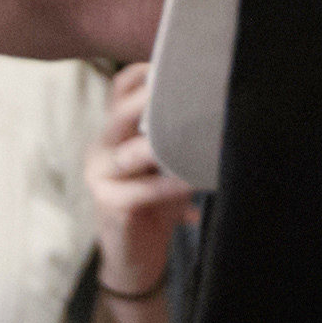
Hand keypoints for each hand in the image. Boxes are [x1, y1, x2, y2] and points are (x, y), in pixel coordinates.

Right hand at [90, 61, 198, 296]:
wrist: (136, 260)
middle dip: (151, 98)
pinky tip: (196, 179)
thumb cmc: (156, 207)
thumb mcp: (166, 165)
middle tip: (187, 87)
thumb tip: (221, 107)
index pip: (120, 90)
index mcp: (113, 133)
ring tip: (198, 135)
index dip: (145, 74)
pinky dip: (171, 184)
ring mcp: (100, 177)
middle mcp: (101, 149)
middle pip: (119, 113)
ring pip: (129, 152)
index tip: (180, 62)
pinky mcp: (109, 205)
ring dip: (165, 144)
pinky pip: (143, 190)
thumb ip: (179, 138)